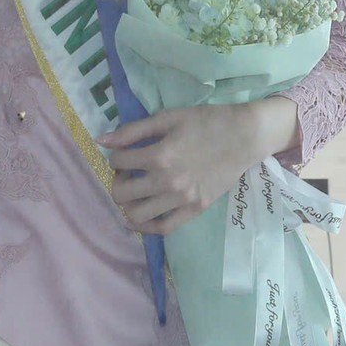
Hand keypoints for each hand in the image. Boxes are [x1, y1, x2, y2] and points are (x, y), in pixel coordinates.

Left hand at [100, 103, 276, 236]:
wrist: (244, 136)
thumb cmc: (206, 122)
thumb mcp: (168, 118)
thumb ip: (133, 130)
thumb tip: (101, 140)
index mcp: (159, 156)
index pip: (118, 162)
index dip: (115, 156)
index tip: (123, 153)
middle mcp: (167, 182)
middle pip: (121, 194)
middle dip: (117, 181)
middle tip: (127, 173)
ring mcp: (181, 200)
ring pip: (137, 215)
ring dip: (129, 204)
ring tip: (136, 191)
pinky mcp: (195, 210)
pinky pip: (163, 228)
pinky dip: (147, 226)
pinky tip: (142, 215)